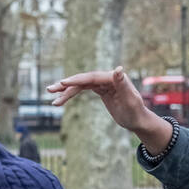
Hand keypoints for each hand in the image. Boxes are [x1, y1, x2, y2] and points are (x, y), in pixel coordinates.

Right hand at [47, 68, 170, 151]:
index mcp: (114, 78)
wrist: (138, 120)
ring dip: (66, 91)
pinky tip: (61, 99)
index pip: (91, 77)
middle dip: (66, 84)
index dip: (76, 80)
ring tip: (52, 99)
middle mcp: (107, 77)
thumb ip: (123, 84)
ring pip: (81, 85)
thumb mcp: (130, 100)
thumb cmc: (136, 112)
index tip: (63, 83)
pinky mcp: (100, 90)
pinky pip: (83, 90)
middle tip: (50, 89)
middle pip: (83, 79)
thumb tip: (118, 69)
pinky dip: (72, 94)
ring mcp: (103, 83)